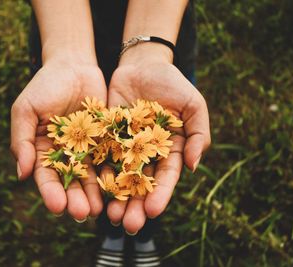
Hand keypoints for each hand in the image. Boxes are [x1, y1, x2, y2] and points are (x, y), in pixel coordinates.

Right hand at [11, 59, 106, 220]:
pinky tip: (118, 188)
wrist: (74, 65)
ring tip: (99, 210)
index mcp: (42, 151)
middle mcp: (65, 155)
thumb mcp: (26, 109)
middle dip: (75, 199)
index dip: (50, 192)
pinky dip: (113, 175)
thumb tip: (21, 175)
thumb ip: (21, 140)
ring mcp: (87, 150)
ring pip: (91, 177)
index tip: (57, 206)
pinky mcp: (106, 141)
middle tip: (81, 213)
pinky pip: (110, 160)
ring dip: (94, 194)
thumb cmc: (45, 85)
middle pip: (70, 182)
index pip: (45, 176)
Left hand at [106, 44, 210, 233]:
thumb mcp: (193, 105)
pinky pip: (101, 157)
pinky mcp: (105, 137)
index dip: (160, 194)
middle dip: (135, 205)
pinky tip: (93, 190)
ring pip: (119, 176)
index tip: (152, 211)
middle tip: (128, 224)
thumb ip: (199, 134)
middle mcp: (145, 154)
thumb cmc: (172, 83)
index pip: (165, 177)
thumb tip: (194, 166)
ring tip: (109, 216)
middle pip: (141, 184)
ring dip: (115, 197)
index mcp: (169, 150)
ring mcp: (124, 147)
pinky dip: (98, 174)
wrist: (142, 65)